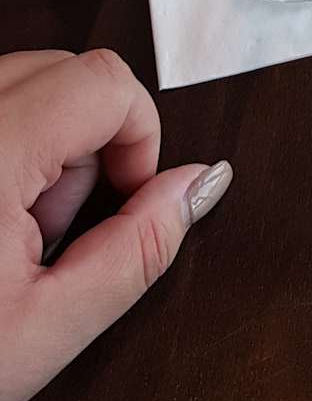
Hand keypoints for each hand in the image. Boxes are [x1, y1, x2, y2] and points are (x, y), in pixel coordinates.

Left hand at [0, 49, 231, 400]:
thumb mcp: (44, 329)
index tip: (125, 201)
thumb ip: (138, 247)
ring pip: (22, 82)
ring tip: (4, 235)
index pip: (105, 79)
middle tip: (51, 233)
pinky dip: (2, 143)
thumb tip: (204, 183)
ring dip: (40, 143)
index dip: (139, 136)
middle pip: (67, 70)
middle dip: (87, 142)